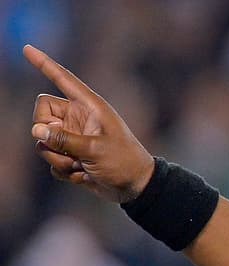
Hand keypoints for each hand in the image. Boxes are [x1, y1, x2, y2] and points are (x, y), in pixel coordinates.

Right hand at [24, 44, 154, 203]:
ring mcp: (72, 136)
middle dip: (46, 134)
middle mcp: (77, 118)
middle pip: (41, 115)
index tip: (26, 48)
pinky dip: (64, 171)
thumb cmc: (123, 162)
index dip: (44, 63)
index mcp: (89, 107)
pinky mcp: (70, 154)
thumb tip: (37, 131)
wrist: (135, 188)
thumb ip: (64, 139)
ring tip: (81, 166)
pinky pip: (51, 159)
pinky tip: (84, 176)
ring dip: (57, 158)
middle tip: (67, 150)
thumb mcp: (95, 149)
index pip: (62, 79)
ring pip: (43, 140)